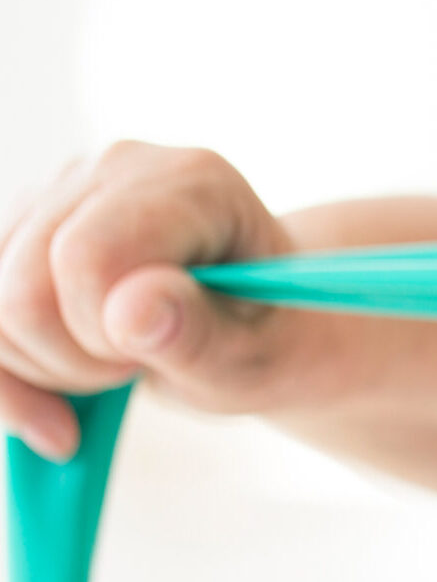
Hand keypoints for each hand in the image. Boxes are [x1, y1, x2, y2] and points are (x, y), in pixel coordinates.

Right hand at [0, 141, 318, 459]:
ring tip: (114, 369)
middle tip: (136, 370)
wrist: (258, 332)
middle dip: (72, 360)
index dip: (103, 334)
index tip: (152, 359)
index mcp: (190, 184)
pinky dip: (4, 378)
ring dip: (41, 368)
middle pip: (19, 287)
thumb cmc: (265, 343)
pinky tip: (54, 412)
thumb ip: (200, 336)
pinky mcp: (18, 231)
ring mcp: (58, 194)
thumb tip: (131, 310)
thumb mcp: (257, 360)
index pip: (86, 257)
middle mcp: (115, 169)